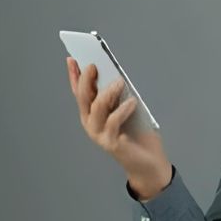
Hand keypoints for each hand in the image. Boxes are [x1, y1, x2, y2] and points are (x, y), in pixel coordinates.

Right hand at [67, 57, 170, 199]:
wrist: (148, 163)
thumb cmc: (137, 133)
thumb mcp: (126, 109)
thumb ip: (117, 96)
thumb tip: (114, 75)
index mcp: (92, 114)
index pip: (79, 92)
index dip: (74, 75)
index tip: (73, 58)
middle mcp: (91, 123)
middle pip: (83, 97)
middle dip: (86, 79)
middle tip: (95, 64)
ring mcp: (99, 134)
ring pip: (97, 107)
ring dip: (108, 92)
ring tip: (119, 81)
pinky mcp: (111, 143)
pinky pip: (113, 122)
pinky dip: (123, 109)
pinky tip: (132, 101)